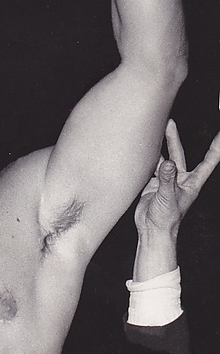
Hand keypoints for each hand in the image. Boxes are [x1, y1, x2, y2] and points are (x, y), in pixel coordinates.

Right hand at [135, 119, 219, 236]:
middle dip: (174, 138)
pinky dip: (146, 160)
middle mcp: (180, 179)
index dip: (216, 147)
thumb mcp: (168, 197)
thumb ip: (168, 179)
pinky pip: (150, 168)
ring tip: (152, 131)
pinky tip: (141, 151)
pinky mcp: (153, 184)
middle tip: (169, 122)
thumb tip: (169, 163)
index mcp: (192, 182)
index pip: (209, 161)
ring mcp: (166, 181)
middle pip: (179, 153)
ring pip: (163, 159)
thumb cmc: (167, 220)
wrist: (152, 231)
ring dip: (158, 146)